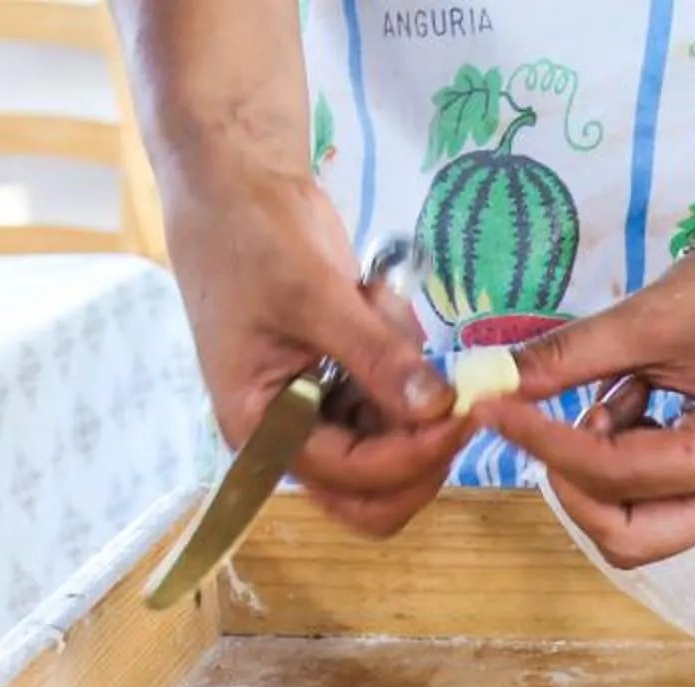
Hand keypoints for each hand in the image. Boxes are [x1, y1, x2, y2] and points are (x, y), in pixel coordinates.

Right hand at [161, 169, 464, 537]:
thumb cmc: (248, 236)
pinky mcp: (342, 382)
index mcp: (260, 427)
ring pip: (392, 445)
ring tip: (378, 306)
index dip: (412, 456)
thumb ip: (374, 355)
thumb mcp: (313, 293)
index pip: (351, 478)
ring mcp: (318, 410)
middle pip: (373, 493)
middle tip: (457, 396)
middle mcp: (288, 434)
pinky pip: (394, 399)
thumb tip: (435, 409)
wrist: (232, 186)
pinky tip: (375, 299)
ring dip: (410, 392)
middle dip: (422, 453)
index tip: (461, 414)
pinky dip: (404, 360)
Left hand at [480, 237, 694, 566]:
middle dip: (573, 484)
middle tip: (549, 422)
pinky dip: (625, 463)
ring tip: (618, 395)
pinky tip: (640, 402)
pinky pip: (656, 503)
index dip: (541, 443)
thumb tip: (492, 385)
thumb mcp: (644, 319)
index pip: (613, 476)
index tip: (490, 408)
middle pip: (626, 536)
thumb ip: (565, 361)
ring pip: (637, 527)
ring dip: (600, 473)